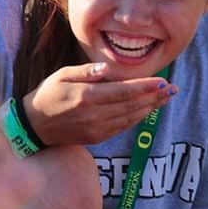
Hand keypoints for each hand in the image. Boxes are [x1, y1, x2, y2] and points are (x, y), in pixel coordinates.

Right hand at [20, 62, 175, 147]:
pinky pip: (123, 127)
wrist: (34, 126)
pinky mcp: (97, 138)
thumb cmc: (48, 94)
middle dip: (155, 97)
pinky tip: (147, 110)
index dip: (145, 87)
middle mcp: (94, 116)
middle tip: (172, 89)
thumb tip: (106, 70)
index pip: (123, 92)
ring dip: (150, 108)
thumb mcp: (61, 75)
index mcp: (86, 97)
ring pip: (130, 118)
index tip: (162, 81)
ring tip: (166, 98)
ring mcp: (96, 129)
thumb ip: (86, 73)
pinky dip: (137, 118)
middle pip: (132, 106)